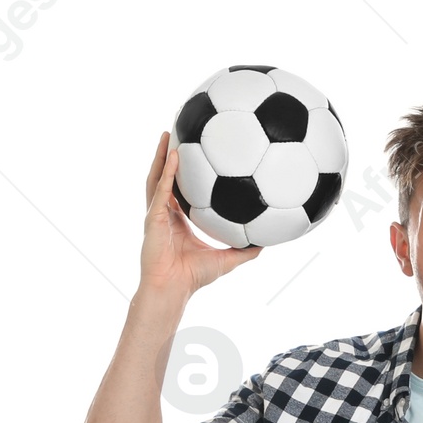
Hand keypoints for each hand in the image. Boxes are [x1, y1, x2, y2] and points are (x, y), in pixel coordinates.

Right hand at [139, 131, 261, 300]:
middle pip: (165, 178)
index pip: (180, 192)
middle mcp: (165, 214)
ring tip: (167, 134)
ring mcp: (156, 214)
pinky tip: (174, 155)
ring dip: (161, 156)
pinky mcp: (153, 217)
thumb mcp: (228, 259)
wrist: (174, 288)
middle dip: (168, 157)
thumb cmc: (195, 277)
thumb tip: (268, 241)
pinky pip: (161, 190)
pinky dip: (167, 172)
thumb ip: (247, 250)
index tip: (194, 156)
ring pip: (157, 178)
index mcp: (178, 221)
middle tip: (178, 134)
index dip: (184, 175)